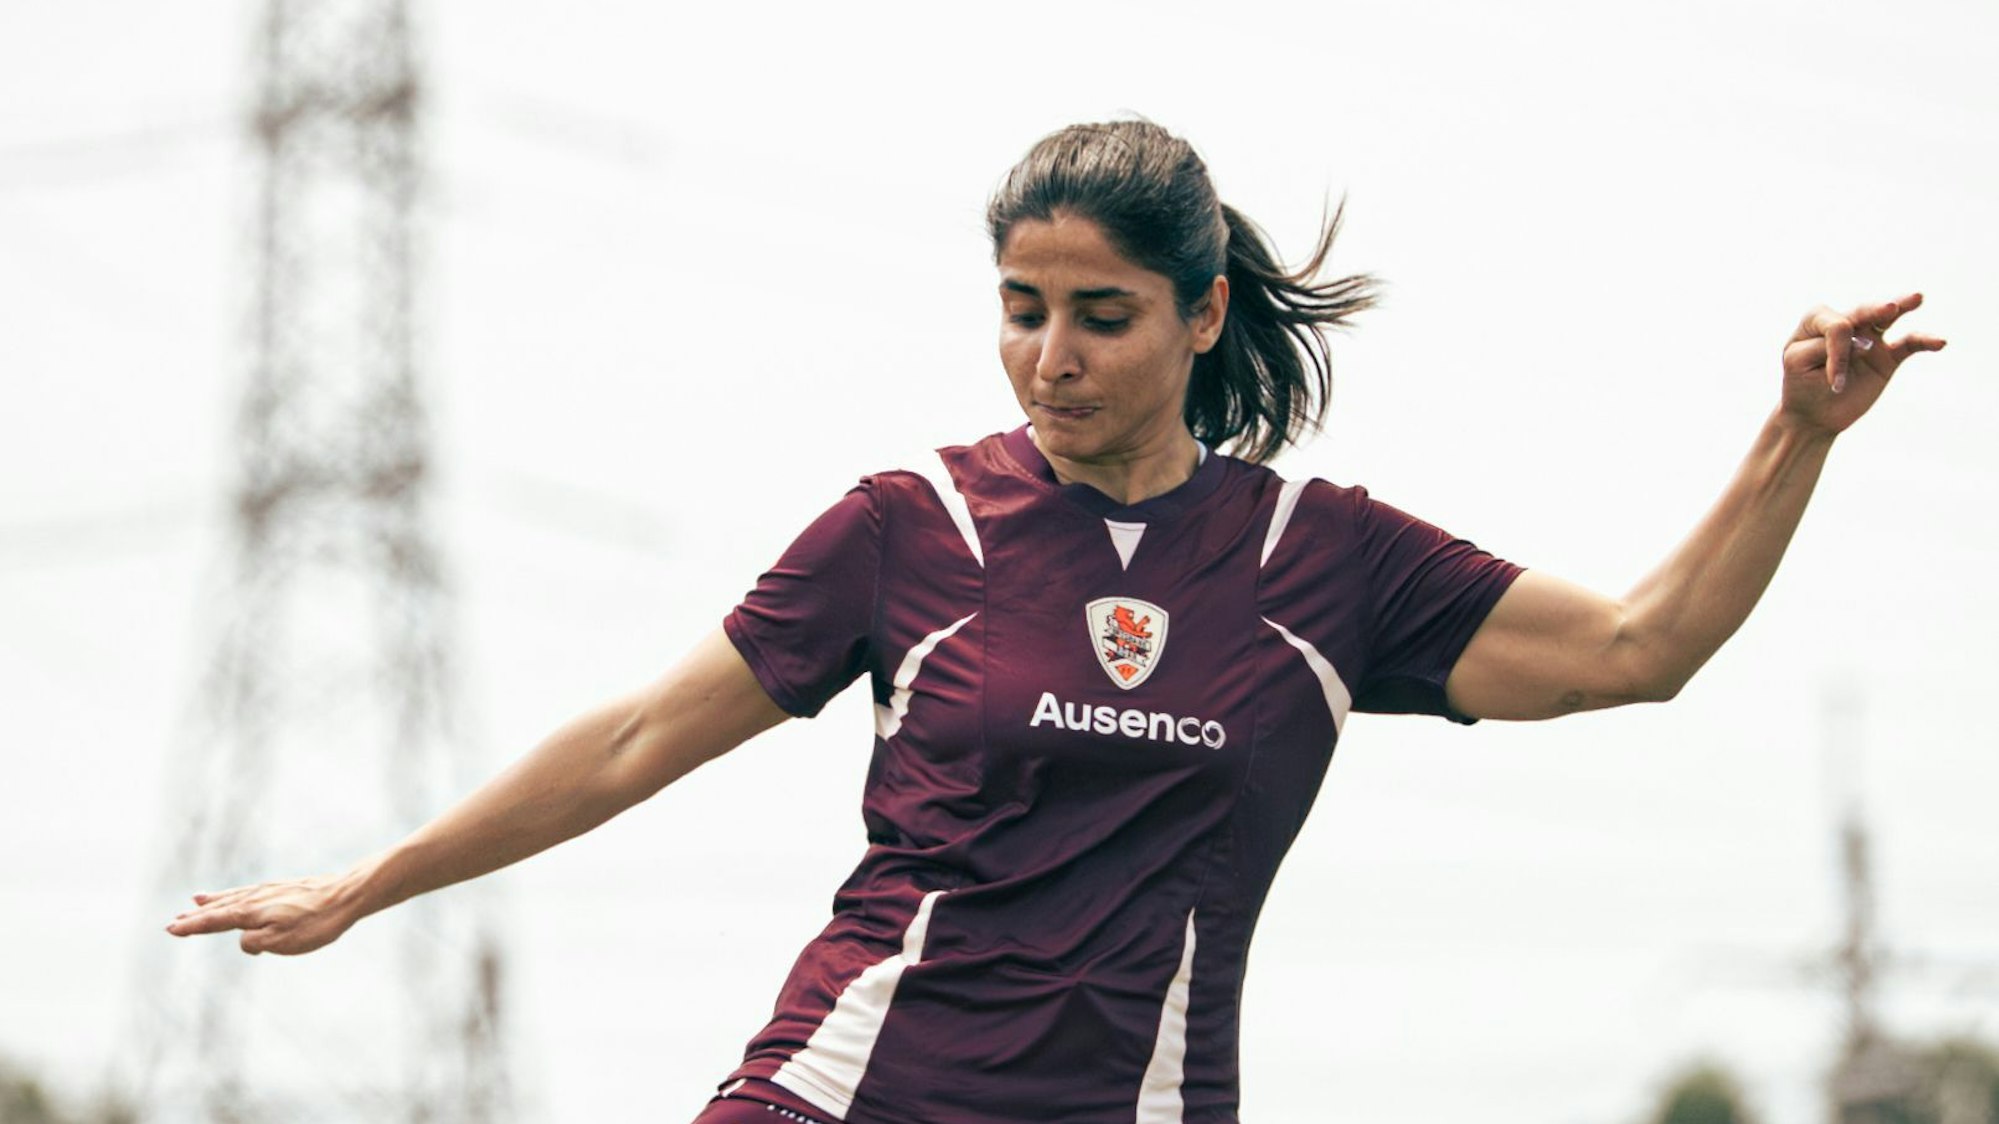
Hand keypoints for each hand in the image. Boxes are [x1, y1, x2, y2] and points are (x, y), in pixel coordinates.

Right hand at [164, 874, 360, 955]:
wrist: (347, 894)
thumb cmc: (316, 923)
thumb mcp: (281, 942)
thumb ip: (254, 943)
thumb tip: (245, 941)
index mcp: (250, 912)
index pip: (214, 922)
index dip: (192, 927)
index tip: (171, 929)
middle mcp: (255, 898)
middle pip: (220, 908)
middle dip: (197, 916)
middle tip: (174, 921)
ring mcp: (270, 890)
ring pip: (234, 896)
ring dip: (213, 902)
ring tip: (196, 900)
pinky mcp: (285, 887)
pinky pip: (251, 891)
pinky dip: (236, 893)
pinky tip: (238, 894)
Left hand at [1780, 292, 1946, 436]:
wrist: (1813, 414)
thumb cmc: (1800, 384)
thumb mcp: (1798, 364)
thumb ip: (1825, 349)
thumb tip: (1866, 343)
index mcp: (1816, 320)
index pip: (1836, 326)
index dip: (1837, 353)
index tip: (1832, 382)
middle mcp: (1846, 323)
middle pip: (1862, 311)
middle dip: (1875, 310)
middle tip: (1889, 308)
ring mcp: (1869, 338)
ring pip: (1887, 318)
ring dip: (1902, 307)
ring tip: (1916, 298)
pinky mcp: (1888, 357)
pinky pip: (1909, 344)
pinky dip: (1924, 341)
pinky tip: (1940, 342)